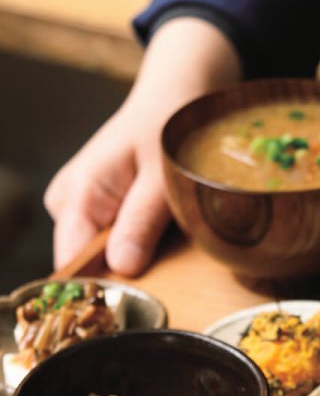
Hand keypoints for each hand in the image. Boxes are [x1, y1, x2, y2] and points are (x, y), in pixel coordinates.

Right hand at [44, 18, 241, 275]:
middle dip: (125, 273)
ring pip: (103, 255)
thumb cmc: (168, 125)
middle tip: (168, 269)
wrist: (175, 93)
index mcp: (78, 193)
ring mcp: (82, 207)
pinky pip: (114, 241)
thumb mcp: (164, 174)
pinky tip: (164, 233)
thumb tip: (123, 267)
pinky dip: (140, 243)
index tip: (136, 301)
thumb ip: (142, 219)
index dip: (102, 287)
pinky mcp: (99, 209)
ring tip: (170, 240)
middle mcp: (69, 203)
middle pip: (87, 264)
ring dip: (138, 257)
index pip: (72, 261)